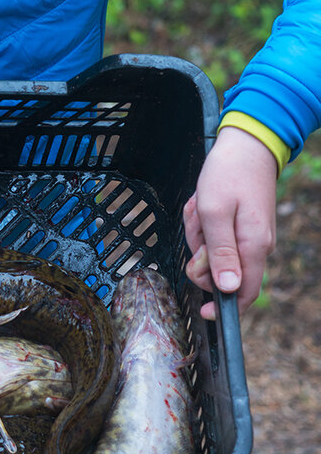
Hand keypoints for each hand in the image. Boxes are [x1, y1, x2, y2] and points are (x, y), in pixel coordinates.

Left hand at [183, 125, 276, 318]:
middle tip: (196, 223)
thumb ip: (220, 252)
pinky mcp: (240, 224)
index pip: (243, 293)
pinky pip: (214, 233)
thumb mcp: (214, 211)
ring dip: (198, 231)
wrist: (247, 143)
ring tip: (200, 206)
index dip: (223, 306)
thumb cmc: (228, 173)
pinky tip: (202, 203)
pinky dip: (203, 221)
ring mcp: (248, 235)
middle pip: (219, 271)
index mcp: (253, 246)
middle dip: (198, 251)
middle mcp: (255, 245)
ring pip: (212, 250)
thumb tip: (229, 289)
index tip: (202, 310)